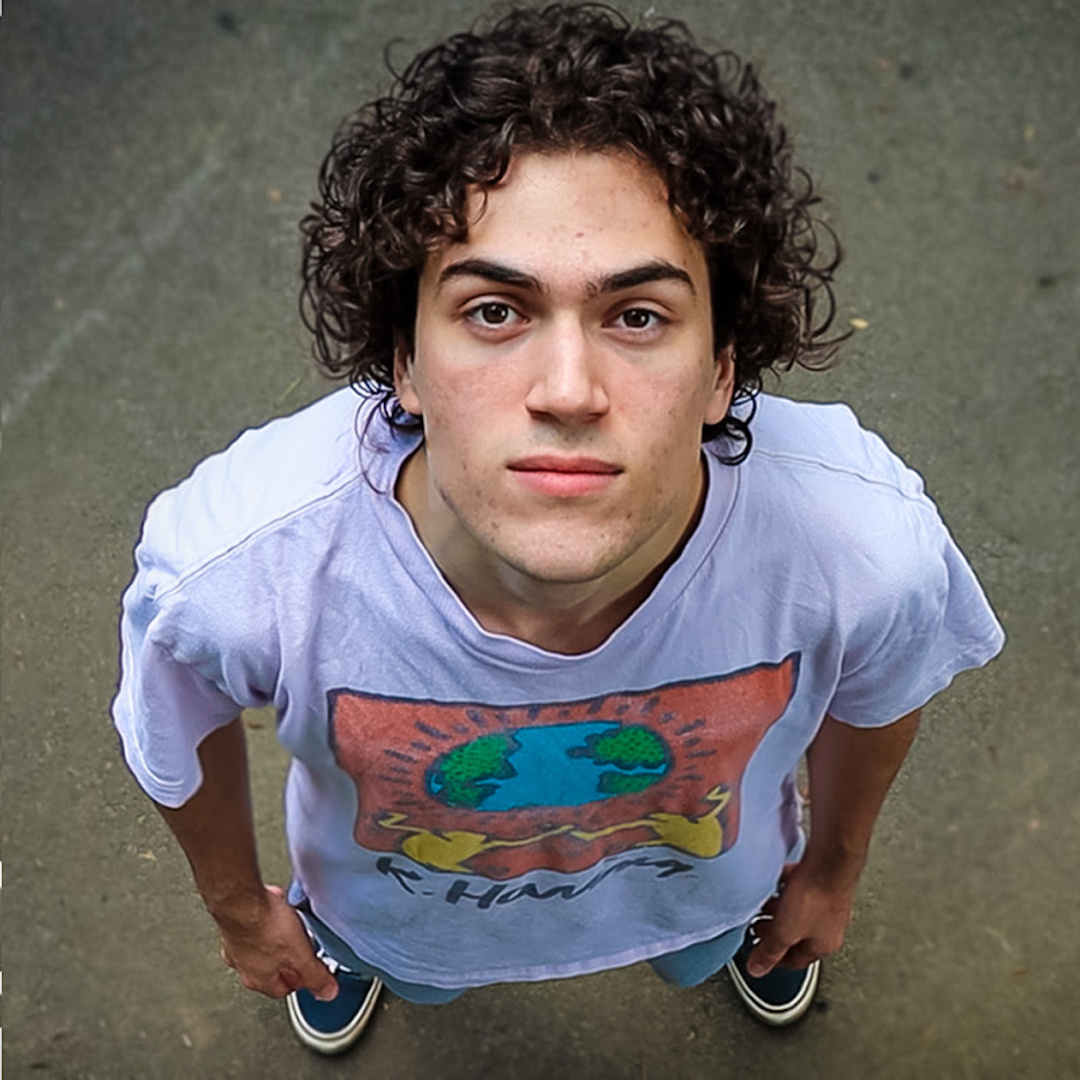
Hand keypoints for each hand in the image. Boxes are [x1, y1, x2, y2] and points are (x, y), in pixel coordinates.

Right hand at [213, 884, 338, 1000]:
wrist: (241, 899)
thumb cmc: (264, 926)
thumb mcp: (300, 955)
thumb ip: (315, 976)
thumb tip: (327, 992)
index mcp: (259, 980)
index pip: (284, 989)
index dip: (302, 979)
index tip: (313, 968)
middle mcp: (244, 966)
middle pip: (273, 968)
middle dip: (290, 955)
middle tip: (302, 942)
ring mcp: (236, 945)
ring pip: (264, 945)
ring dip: (278, 935)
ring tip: (289, 920)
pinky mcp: (234, 924)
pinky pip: (256, 923)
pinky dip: (268, 916)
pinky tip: (277, 905)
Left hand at [745, 859, 858, 977]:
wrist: (829, 859)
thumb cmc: (816, 896)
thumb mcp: (785, 931)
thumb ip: (770, 950)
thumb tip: (758, 969)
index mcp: (824, 944)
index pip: (798, 961)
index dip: (776, 961)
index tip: (762, 957)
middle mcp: (830, 924)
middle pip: (798, 934)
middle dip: (774, 932)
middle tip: (757, 927)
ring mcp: (827, 901)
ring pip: (798, 910)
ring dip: (779, 909)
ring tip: (762, 903)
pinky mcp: (821, 879)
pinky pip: (799, 887)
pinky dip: (785, 886)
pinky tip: (774, 880)